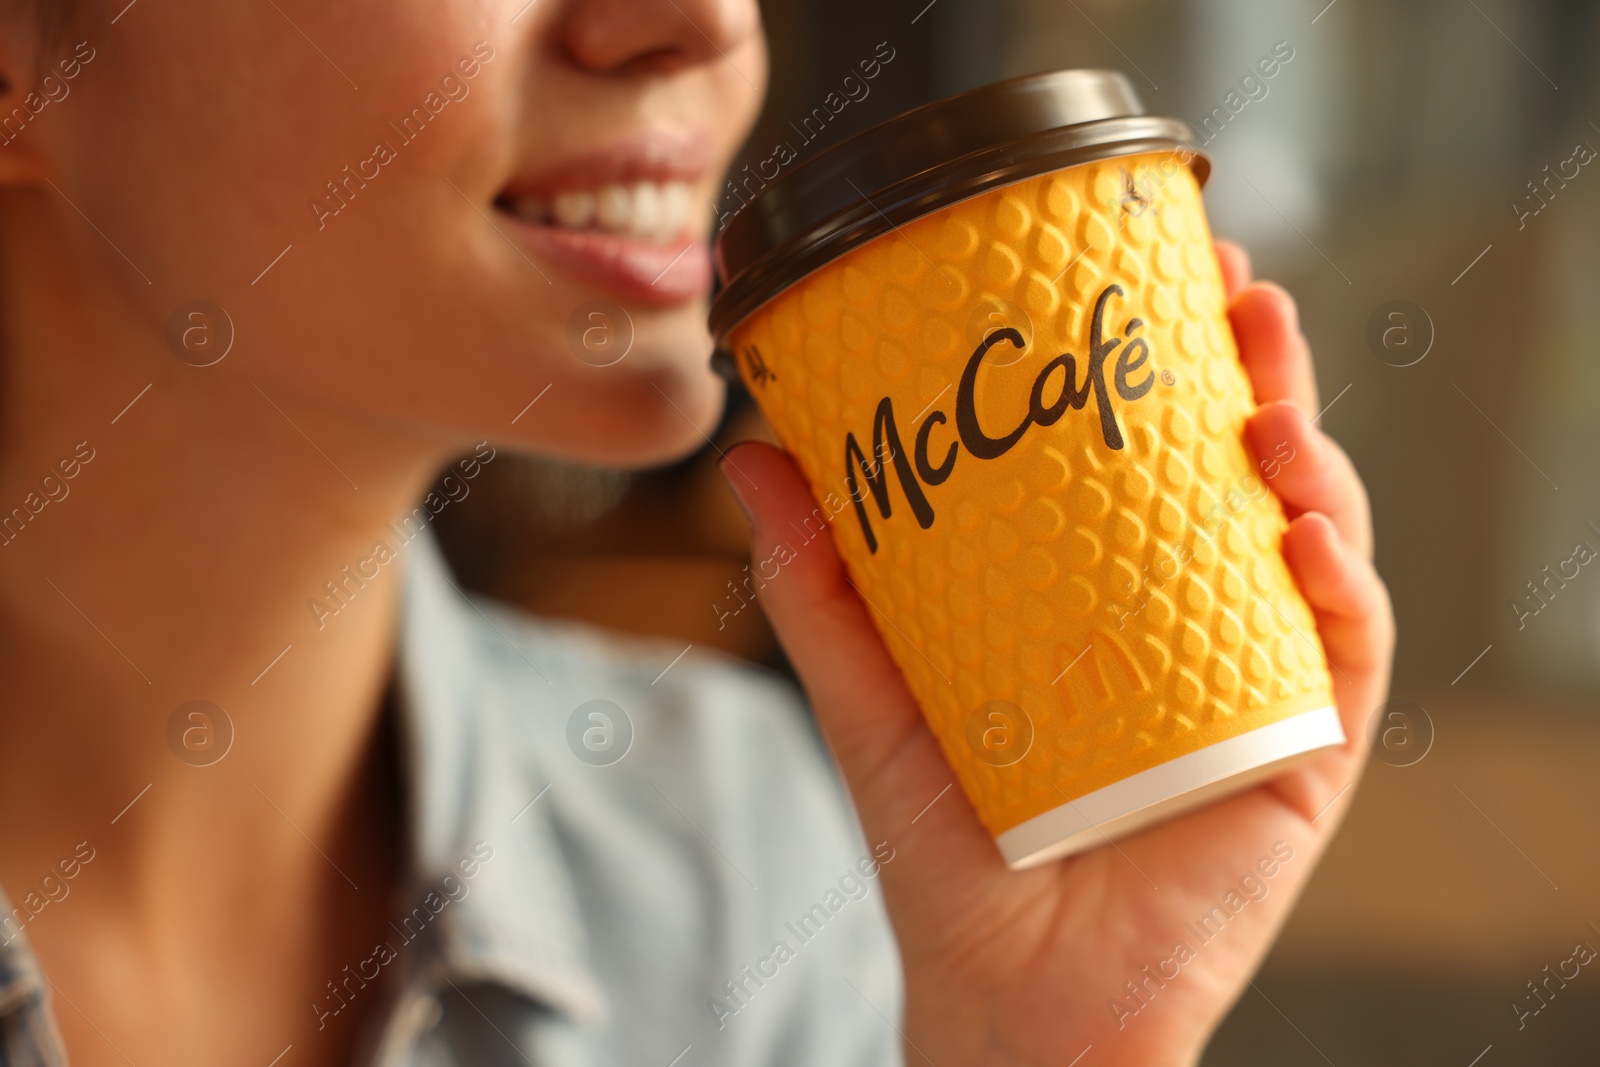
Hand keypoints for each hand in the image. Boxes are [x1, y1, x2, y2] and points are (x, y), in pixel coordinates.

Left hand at [719, 240, 1394, 1066]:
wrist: (1007, 996)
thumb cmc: (949, 851)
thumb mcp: (875, 697)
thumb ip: (821, 586)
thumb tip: (756, 453)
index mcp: (1106, 599)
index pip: (1151, 457)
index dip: (1163, 361)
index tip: (1146, 268)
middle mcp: (1192, 626)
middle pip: (1243, 476)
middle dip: (1254, 375)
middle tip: (1232, 291)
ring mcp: (1256, 685)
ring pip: (1313, 544)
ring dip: (1307, 457)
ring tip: (1264, 400)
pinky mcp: (1300, 757)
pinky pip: (1346, 656)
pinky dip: (1338, 586)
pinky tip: (1298, 531)